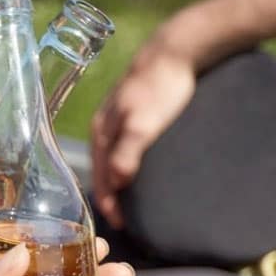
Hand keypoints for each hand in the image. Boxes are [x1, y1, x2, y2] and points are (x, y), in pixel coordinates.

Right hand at [91, 29, 197, 228]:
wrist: (175, 50)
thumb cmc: (161, 88)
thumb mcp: (144, 122)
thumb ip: (128, 151)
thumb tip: (117, 182)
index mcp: (101, 132)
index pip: (99, 177)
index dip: (108, 203)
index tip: (121, 225)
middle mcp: (103, 127)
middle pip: (101, 170)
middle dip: (110, 195)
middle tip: (124, 219)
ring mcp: (116, 119)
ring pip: (111, 158)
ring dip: (117, 180)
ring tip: (129, 199)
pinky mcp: (131, 112)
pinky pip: (123, 147)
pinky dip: (126, 163)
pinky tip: (138, 167)